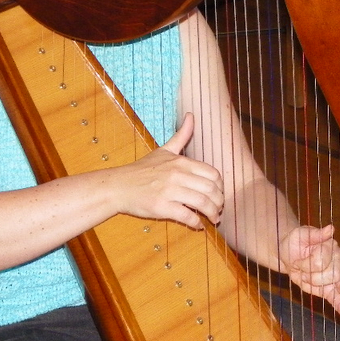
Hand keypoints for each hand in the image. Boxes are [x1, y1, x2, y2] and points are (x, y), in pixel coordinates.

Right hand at [108, 113, 224, 229]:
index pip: (213, 174)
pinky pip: (186, 216)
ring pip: (202, 203)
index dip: (220, 186)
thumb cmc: (142, 169)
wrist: (119, 186)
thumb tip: (191, 115)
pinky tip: (198, 225)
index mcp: (181, 162)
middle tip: (219, 209)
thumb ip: (182, 135)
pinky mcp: (161, 207)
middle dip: (219, 202)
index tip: (219, 194)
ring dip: (212, 213)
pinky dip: (196, 222)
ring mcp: (170, 191)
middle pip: (211, 189)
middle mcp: (178, 175)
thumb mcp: (164, 150)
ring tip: (213, 219)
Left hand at [281, 224, 339, 318]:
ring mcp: (335, 274)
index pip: (321, 260)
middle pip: (333, 275)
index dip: (307, 264)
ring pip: (338, 286)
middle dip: (314, 278)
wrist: (289, 255)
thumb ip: (316, 234)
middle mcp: (337, 259)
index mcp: (330, 246)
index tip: (296, 262)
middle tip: (300, 273)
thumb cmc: (295, 242)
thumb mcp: (300, 235)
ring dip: (336, 293)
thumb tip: (331, 228)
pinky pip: (337, 296)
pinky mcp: (329, 287)